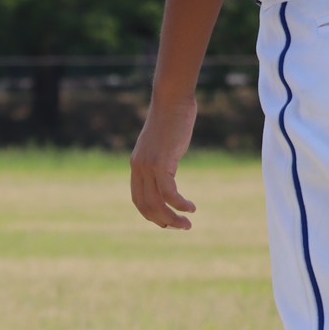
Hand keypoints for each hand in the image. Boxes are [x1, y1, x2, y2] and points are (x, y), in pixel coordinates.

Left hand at [130, 94, 197, 229]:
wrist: (172, 102)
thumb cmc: (172, 120)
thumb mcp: (163, 145)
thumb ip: (162, 161)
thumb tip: (167, 173)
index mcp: (137, 165)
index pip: (138, 198)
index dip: (150, 214)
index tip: (166, 222)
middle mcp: (139, 168)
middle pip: (145, 205)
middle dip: (162, 220)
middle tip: (180, 228)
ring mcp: (148, 166)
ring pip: (156, 202)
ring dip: (172, 217)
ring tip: (187, 224)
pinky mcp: (161, 163)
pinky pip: (169, 192)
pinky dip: (179, 204)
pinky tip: (191, 208)